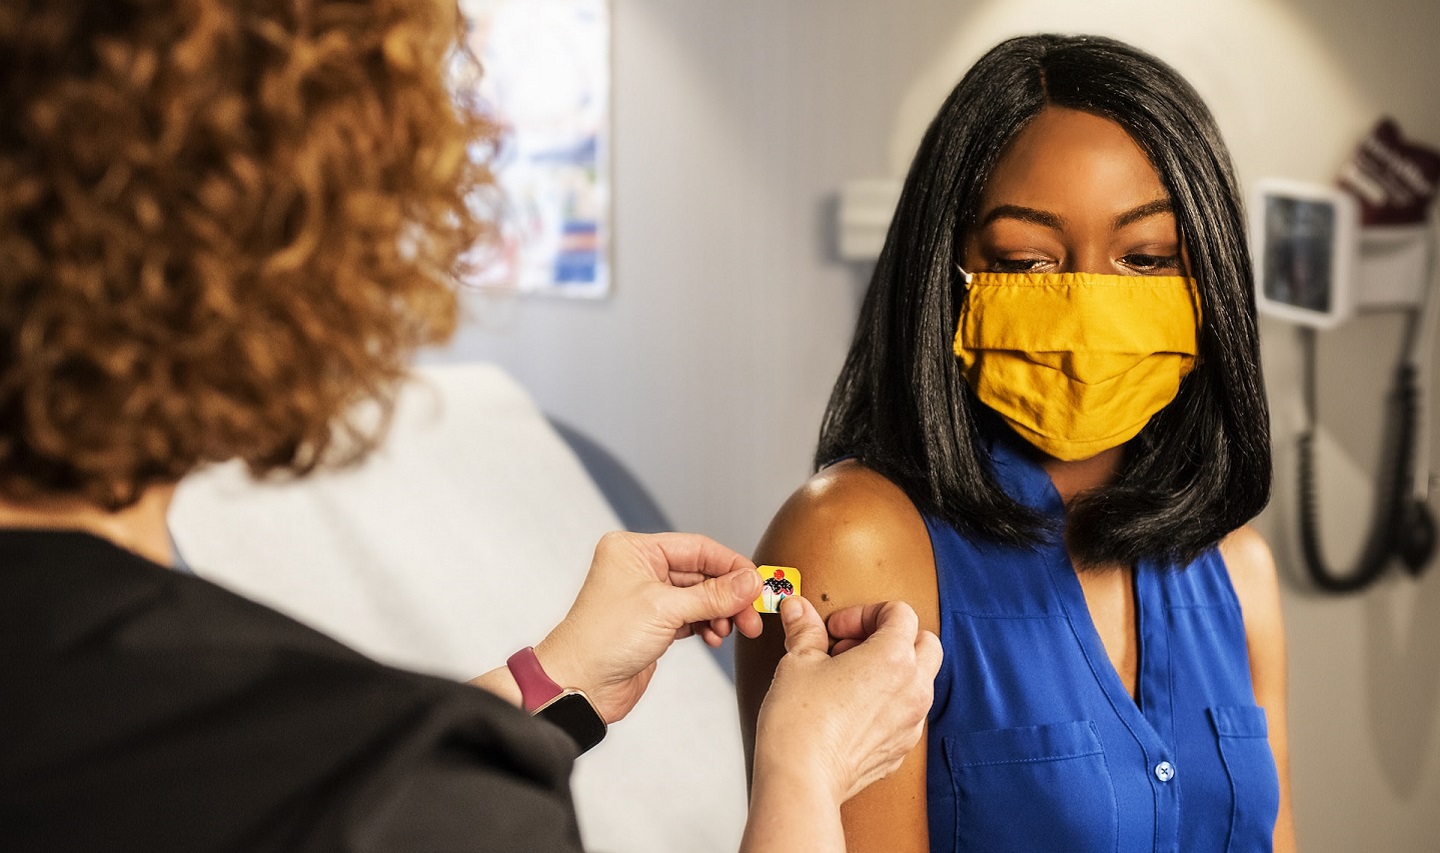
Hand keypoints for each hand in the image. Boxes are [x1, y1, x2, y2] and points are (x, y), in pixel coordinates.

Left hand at [534, 531, 763, 722]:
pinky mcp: (654, 624)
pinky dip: (708, 625)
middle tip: (751, 615)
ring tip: (734, 630)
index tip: (757, 583)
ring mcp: (648, 598)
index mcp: (635, 550)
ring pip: (700, 597)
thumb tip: (750, 582)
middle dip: (729, 595)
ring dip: (721, 613)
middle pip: (702, 574)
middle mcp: (640, 569)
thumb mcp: (665, 610)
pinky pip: (692, 617)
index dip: (730, 565)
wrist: (579, 685)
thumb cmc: (602, 640)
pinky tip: (715, 637)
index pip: (697, 548)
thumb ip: (713, 595)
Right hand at [752, 597, 941, 804]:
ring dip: (893, 670)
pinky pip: (907, 713)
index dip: (864, 613)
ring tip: (849, 678)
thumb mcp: (799, 662)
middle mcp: (913, 689)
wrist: (801, 779)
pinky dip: (888, 702)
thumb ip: (805, 630)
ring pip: (920, 680)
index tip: (838, 629)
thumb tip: (799, 610)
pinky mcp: (901, 748)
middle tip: (852, 647)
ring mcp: (912, 722)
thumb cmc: (801, 723)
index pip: (900, 613)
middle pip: (925, 643)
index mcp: (894, 658)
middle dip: (892, 637)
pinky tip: (851, 709)